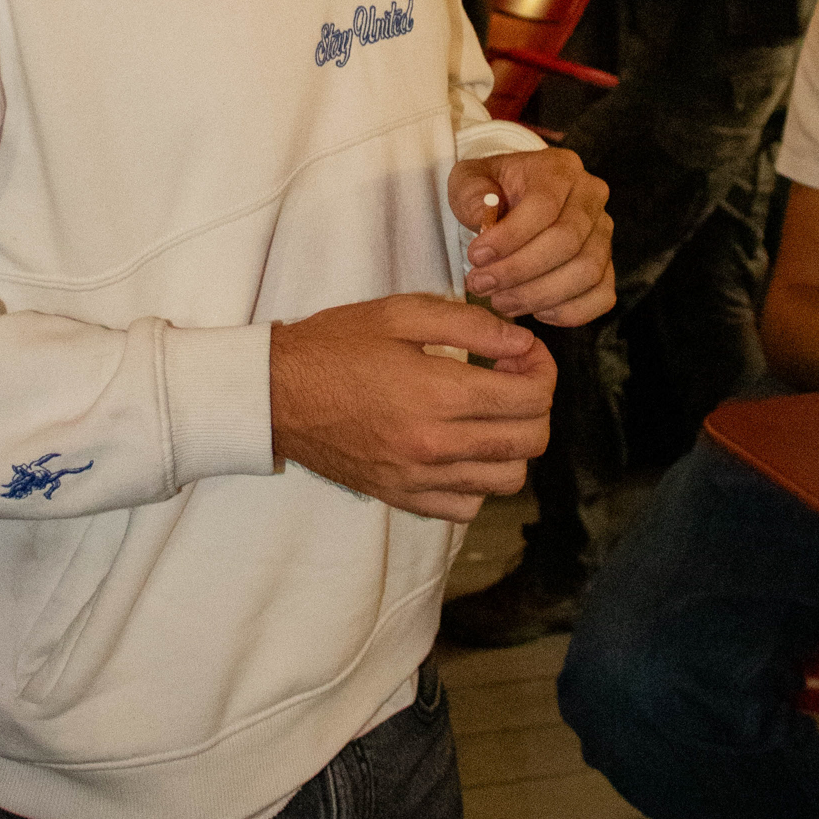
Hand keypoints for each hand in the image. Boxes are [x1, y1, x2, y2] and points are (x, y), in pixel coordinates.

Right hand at [269, 296, 556, 520]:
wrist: (275, 395)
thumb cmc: (336, 345)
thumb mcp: (401, 314)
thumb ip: (471, 327)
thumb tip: (524, 346)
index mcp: (439, 395)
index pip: (531, 399)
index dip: (543, 370)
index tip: (525, 353)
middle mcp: (436, 446)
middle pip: (530, 442)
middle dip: (536, 405)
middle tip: (512, 379)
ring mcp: (420, 479)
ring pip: (508, 479)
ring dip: (513, 444)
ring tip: (489, 413)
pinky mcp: (404, 498)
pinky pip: (468, 505)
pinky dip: (479, 479)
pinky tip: (462, 446)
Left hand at [448, 148, 612, 324]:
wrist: (512, 200)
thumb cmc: (491, 191)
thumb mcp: (469, 179)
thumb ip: (471, 194)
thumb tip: (483, 217)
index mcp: (560, 169)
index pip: (544, 205)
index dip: (510, 237)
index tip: (476, 257)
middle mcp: (591, 196)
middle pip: (568, 242)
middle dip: (519, 271)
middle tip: (482, 284)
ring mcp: (604, 232)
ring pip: (587, 272)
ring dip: (539, 295)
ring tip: (501, 300)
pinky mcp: (607, 265)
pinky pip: (602, 296)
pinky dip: (569, 311)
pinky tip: (536, 311)